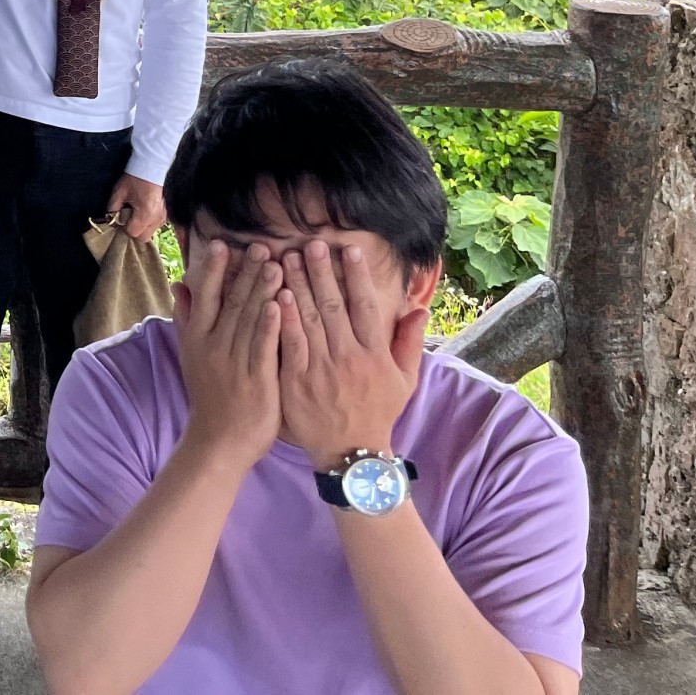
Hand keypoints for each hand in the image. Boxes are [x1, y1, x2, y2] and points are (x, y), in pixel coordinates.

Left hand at [107, 173, 167, 240]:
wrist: (152, 167)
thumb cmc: (134, 179)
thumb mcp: (118, 192)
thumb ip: (112, 208)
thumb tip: (112, 219)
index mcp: (145, 214)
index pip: (133, 233)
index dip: (124, 228)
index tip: (120, 218)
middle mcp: (157, 219)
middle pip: (143, 237)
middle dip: (133, 231)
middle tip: (127, 219)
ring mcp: (164, 217)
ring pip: (150, 232)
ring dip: (141, 227)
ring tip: (135, 214)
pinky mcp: (166, 214)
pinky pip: (156, 225)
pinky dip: (148, 223)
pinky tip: (143, 211)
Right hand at [174, 239, 282, 475]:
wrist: (219, 441)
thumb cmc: (210, 396)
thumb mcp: (192, 355)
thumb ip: (187, 319)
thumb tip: (180, 285)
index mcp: (198, 338)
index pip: (205, 297)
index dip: (214, 270)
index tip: (222, 245)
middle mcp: (214, 346)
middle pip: (231, 302)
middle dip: (245, 273)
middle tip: (259, 245)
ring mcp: (235, 362)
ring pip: (249, 319)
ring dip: (261, 290)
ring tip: (273, 263)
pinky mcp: (257, 379)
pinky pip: (263, 347)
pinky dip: (270, 324)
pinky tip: (279, 303)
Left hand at [277, 239, 425, 464]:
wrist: (352, 452)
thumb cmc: (378, 412)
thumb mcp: (404, 380)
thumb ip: (409, 342)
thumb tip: (419, 308)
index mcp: (375, 355)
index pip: (366, 307)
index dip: (357, 277)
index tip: (349, 250)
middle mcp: (349, 358)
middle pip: (334, 306)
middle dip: (322, 272)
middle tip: (312, 243)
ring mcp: (322, 369)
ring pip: (309, 319)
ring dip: (298, 286)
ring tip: (288, 257)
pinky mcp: (297, 380)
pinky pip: (290, 343)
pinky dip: (284, 318)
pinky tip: (276, 295)